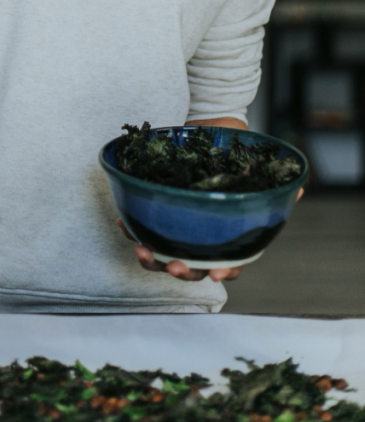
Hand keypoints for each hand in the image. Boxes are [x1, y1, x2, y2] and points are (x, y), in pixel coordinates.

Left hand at [116, 187, 303, 282]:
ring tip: (142, 248)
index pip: (229, 264)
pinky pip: (142, 231)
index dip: (224, 270)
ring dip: (151, 258)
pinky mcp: (156, 220)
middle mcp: (200, 243)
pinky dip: (132, 230)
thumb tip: (297, 187)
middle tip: (174, 265)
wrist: (206, 149)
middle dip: (182, 271)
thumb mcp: (252, 177)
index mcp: (226, 241)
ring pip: (162, 257)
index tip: (218, 272)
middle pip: (191, 268)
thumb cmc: (231, 170)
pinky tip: (125, 222)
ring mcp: (176, 235)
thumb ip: (272, 186)